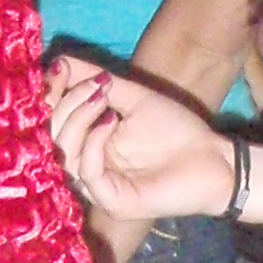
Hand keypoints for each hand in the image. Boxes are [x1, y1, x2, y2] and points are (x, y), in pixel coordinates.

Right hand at [48, 55, 232, 224]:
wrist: (213, 158)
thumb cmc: (177, 131)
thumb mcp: (133, 98)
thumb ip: (96, 81)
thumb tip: (58, 60)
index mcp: (87, 145)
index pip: (51, 123)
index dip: (49, 95)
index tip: (57, 67)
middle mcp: (86, 167)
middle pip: (53, 137)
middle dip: (66, 103)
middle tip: (94, 84)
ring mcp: (98, 188)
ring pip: (65, 155)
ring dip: (78, 119)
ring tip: (101, 97)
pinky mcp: (112, 201)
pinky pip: (87, 172)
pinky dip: (93, 143)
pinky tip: (111, 122)